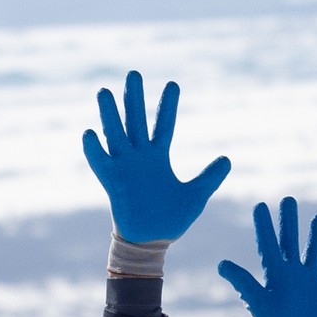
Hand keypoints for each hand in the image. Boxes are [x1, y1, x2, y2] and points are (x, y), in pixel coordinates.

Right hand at [82, 72, 230, 244]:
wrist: (152, 242)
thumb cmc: (171, 220)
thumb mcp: (195, 196)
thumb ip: (209, 177)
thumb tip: (227, 159)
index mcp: (158, 158)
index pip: (163, 125)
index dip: (167, 105)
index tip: (173, 84)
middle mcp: (139, 158)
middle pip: (135, 121)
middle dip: (133, 98)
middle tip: (133, 73)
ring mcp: (124, 168)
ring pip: (115, 134)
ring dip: (109, 114)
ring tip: (104, 91)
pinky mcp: (112, 182)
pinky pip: (100, 162)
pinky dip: (94, 149)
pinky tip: (89, 132)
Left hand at [218, 198, 316, 316]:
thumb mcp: (258, 302)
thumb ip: (243, 281)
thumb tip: (221, 264)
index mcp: (274, 274)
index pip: (268, 244)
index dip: (263, 225)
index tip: (260, 205)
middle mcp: (291, 274)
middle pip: (290, 241)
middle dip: (289, 221)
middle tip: (287, 200)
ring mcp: (309, 281)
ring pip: (314, 251)